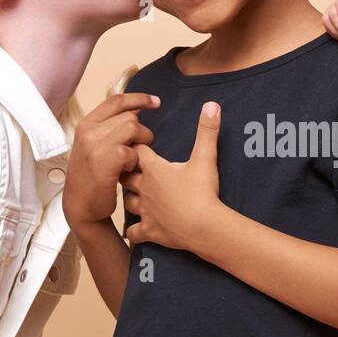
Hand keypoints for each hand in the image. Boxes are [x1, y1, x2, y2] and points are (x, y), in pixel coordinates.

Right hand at [62, 91, 158, 231]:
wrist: (81, 206)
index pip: (116, 101)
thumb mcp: (96, 146)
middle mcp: (88, 130)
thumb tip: (137, 110)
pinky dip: (135, 161)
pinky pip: (133, 150)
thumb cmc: (93, 177)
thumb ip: (112, 128)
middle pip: (130, 116)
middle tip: (137, 151)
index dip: (139, 98)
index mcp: (86, 124)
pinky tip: (127, 171)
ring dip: (141, 145)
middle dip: (142, 133)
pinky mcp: (105, 160)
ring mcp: (94, 144)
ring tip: (132, 160)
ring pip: (133, 128)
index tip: (156, 102)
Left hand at [120, 102, 222, 250]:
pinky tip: (136, 229)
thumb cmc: (202, 192)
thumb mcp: (205, 158)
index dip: (137, 145)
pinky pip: (134, 232)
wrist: (204, 226)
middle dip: (126, 170)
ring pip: (128, 202)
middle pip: (126, 175)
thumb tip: (211, 104)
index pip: (136, 151)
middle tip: (132, 167)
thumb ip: (207, 131)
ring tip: (136, 195)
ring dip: (131, 198)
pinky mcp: (150, 231)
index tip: (140, 143)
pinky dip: (134, 231)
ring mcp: (146, 211)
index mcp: (155, 169)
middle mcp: (145, 188)